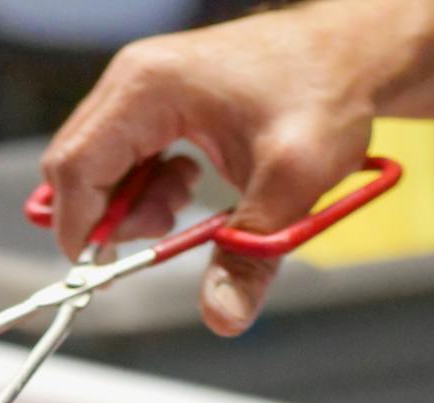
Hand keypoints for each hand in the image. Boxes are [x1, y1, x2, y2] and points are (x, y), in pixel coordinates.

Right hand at [42, 8, 375, 335]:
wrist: (358, 54)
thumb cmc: (328, 91)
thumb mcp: (292, 182)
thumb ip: (248, 253)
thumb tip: (223, 317)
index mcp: (149, 88)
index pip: (75, 167)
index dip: (81, 228)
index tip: (104, 272)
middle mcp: (133, 80)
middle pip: (75, 167)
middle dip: (109, 218)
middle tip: (162, 235)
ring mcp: (140, 86)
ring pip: (94, 166)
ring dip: (130, 205)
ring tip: (184, 206)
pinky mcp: (152, 99)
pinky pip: (119, 155)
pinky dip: (144, 187)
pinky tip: (188, 184)